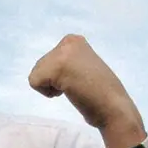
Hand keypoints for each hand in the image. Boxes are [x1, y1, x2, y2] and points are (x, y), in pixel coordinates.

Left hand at [28, 35, 142, 139]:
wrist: (113, 107)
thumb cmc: (99, 93)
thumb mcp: (82, 67)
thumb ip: (68, 63)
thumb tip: (52, 70)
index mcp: (73, 40)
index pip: (48, 61)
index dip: (59, 76)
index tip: (79, 79)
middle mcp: (67, 41)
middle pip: (40, 66)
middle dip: (54, 81)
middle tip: (77, 85)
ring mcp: (62, 52)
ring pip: (36, 74)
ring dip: (52, 87)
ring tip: (74, 87)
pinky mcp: (56, 67)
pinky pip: (34, 82)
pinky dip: (47, 93)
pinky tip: (68, 91)